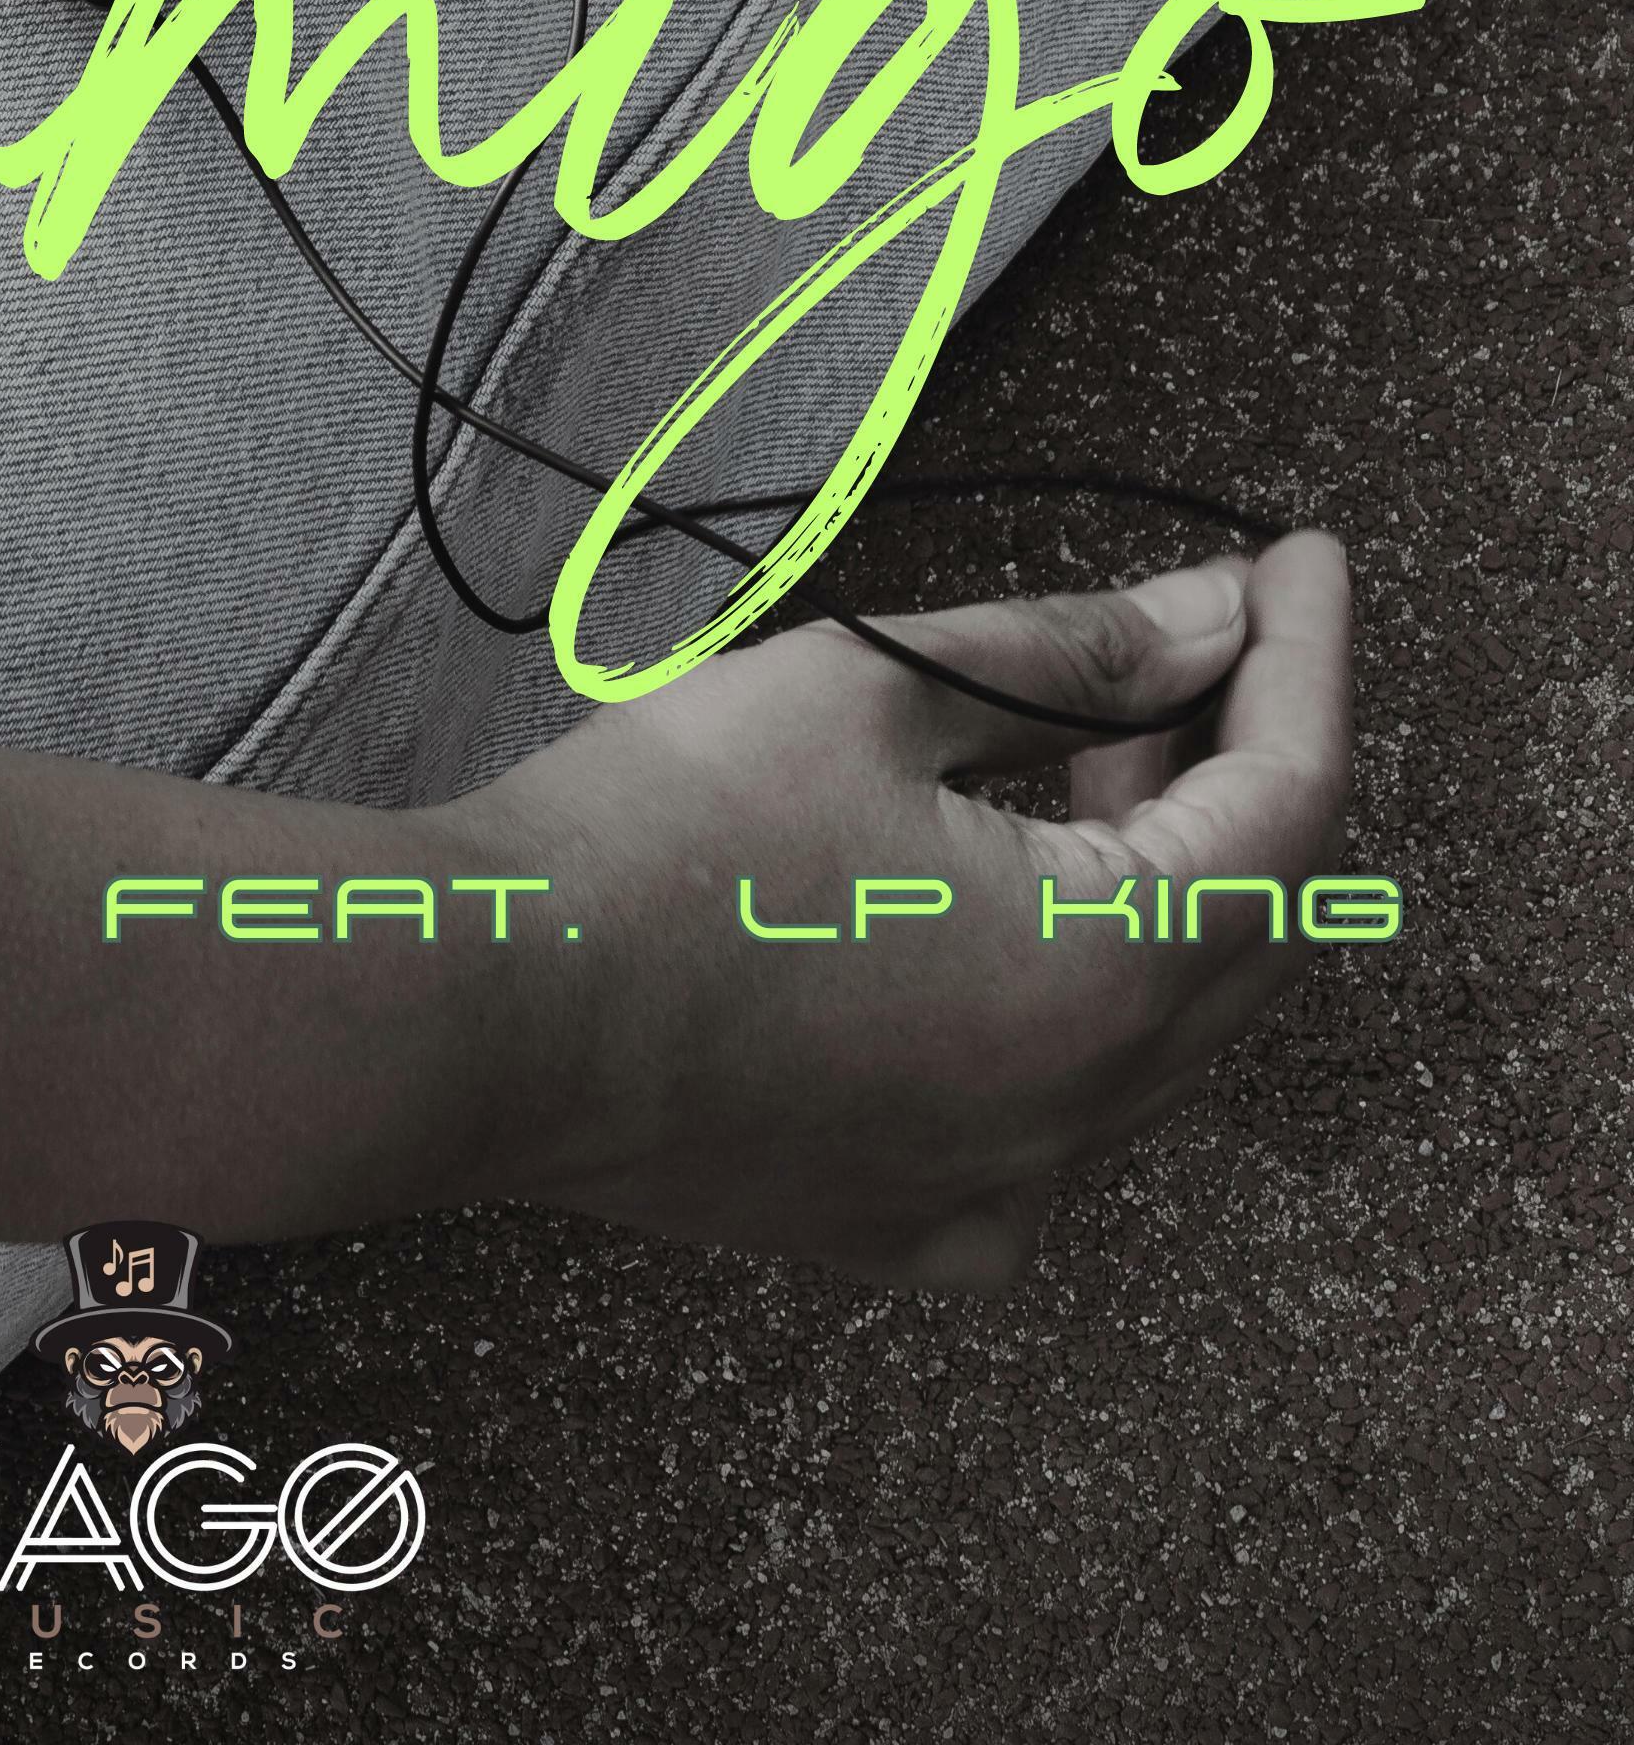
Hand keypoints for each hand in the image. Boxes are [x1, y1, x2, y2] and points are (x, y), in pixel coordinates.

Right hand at [465, 533, 1352, 1286]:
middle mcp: (1084, 1110)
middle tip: (1178, 646)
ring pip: (1158, 1026)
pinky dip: (1062, 1005)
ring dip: (1151, 883)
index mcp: (1104, 968)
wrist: (487, 1004)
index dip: (1300, 658)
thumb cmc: (662, 834)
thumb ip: (1067, 655)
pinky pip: (1052, 1116)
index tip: (1295, 559)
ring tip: (1073, 756)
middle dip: (1229, 768)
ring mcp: (1001, 1190)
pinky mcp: (914, 1227)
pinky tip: (977, 916)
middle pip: (1249, 922)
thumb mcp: (871, 688)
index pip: (1287, 801)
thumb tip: (1205, 619)